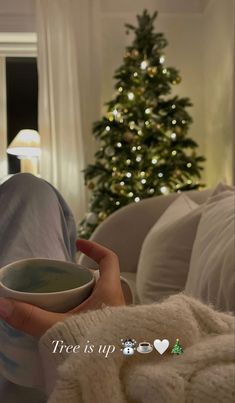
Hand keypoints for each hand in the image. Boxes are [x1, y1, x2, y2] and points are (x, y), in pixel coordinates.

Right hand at [0, 240, 124, 337]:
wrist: (109, 378)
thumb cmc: (91, 345)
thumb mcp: (57, 327)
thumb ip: (29, 316)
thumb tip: (3, 304)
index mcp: (110, 292)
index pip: (109, 259)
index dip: (94, 247)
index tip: (77, 244)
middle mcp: (118, 302)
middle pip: (103, 279)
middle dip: (83, 277)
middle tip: (64, 281)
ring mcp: (118, 320)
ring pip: (101, 299)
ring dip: (84, 297)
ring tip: (64, 301)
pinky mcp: (114, 335)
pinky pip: (100, 316)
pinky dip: (85, 314)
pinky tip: (70, 324)